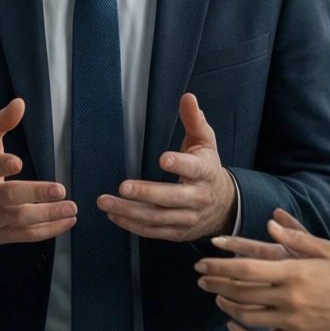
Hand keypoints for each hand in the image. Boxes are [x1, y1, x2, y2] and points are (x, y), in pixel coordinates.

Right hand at [0, 98, 75, 248]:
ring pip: (21, 219)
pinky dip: (49, 230)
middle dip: (35, 193)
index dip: (2, 165)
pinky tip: (68, 221)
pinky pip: (27, 235)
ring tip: (72, 208)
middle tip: (61, 190)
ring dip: (48, 215)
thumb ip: (0, 123)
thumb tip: (20, 103)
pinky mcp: (1, 235)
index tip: (18, 162)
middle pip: (9, 197)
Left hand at [99, 93, 235, 241]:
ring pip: (157, 218)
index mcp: (205, 172)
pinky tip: (114, 216)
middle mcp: (197, 198)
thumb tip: (187, 98)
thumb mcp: (205, 142)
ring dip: (129, 211)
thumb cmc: (207, 168)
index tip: (163, 160)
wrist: (224, 206)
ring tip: (105, 202)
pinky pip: (152, 231)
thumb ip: (194, 120)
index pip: (193, 169)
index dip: (179, 165)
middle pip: (170, 198)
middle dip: (146, 193)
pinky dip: (131, 225)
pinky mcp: (177, 232)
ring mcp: (187, 218)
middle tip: (123, 187)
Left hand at [194, 209, 329, 330]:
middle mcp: (289, 298)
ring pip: (246, 316)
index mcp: (295, 272)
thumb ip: (296, 236)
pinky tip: (232, 325)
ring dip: (225, 305)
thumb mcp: (327, 249)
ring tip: (215, 296)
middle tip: (201, 277)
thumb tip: (271, 221)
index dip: (220, 266)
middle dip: (215, 283)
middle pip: (240, 292)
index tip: (203, 262)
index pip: (246, 269)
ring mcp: (291, 321)